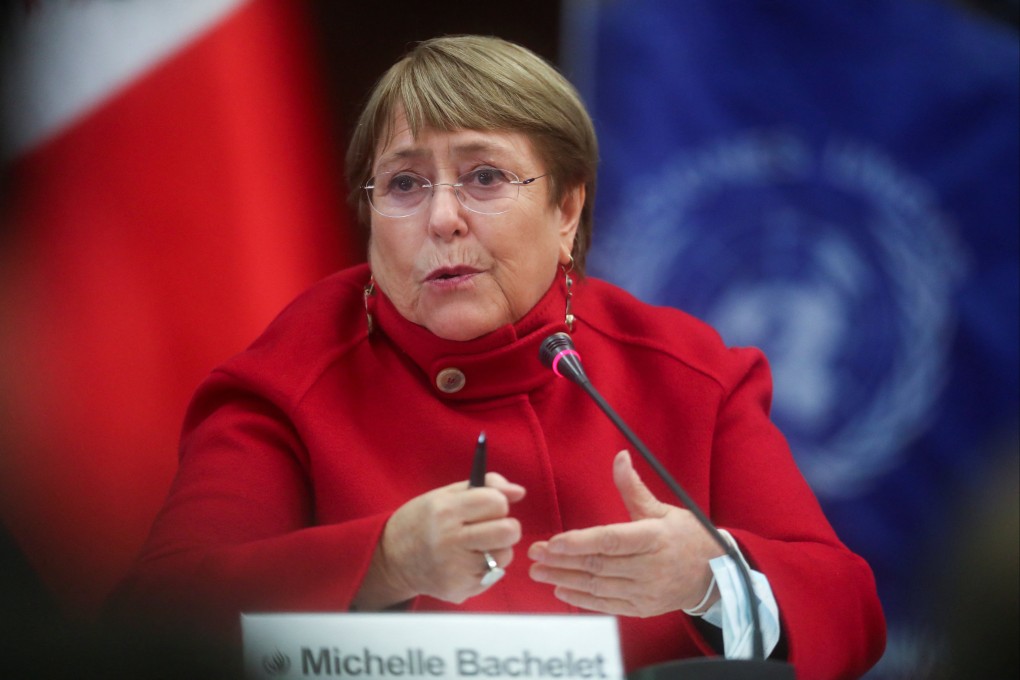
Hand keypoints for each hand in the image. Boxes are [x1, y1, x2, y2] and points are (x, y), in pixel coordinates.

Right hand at [355, 472, 524, 608]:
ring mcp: (455, 569)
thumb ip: (485, 486)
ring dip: (498, 548)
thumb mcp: (446, 494)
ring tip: (476, 545)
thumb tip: (519, 492)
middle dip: (507, 526)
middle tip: (492, 526)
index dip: (498, 502)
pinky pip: (493, 575)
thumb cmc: (422, 521)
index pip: (496, 502)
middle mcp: (450, 541)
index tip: (488, 505)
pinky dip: (487, 567)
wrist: (392, 559)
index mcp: (445, 511)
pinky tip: (467, 561)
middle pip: (508, 531)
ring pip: (505, 555)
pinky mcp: (459, 590)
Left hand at [528, 450, 722, 616]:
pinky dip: (582, 600)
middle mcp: (649, 568)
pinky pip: (607, 606)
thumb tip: (620, 457)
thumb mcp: (662, 509)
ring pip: (598, 587)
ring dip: (565, 579)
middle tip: (535, 554)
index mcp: (654, 538)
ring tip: (539, 572)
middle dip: (562, 560)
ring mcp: (645, 592)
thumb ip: (634, 488)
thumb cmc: (685, 537)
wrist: (713, 575)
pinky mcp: (642, 609)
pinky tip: (561, 590)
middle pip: (598, 565)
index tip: (553, 542)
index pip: (611, 541)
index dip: (580, 542)